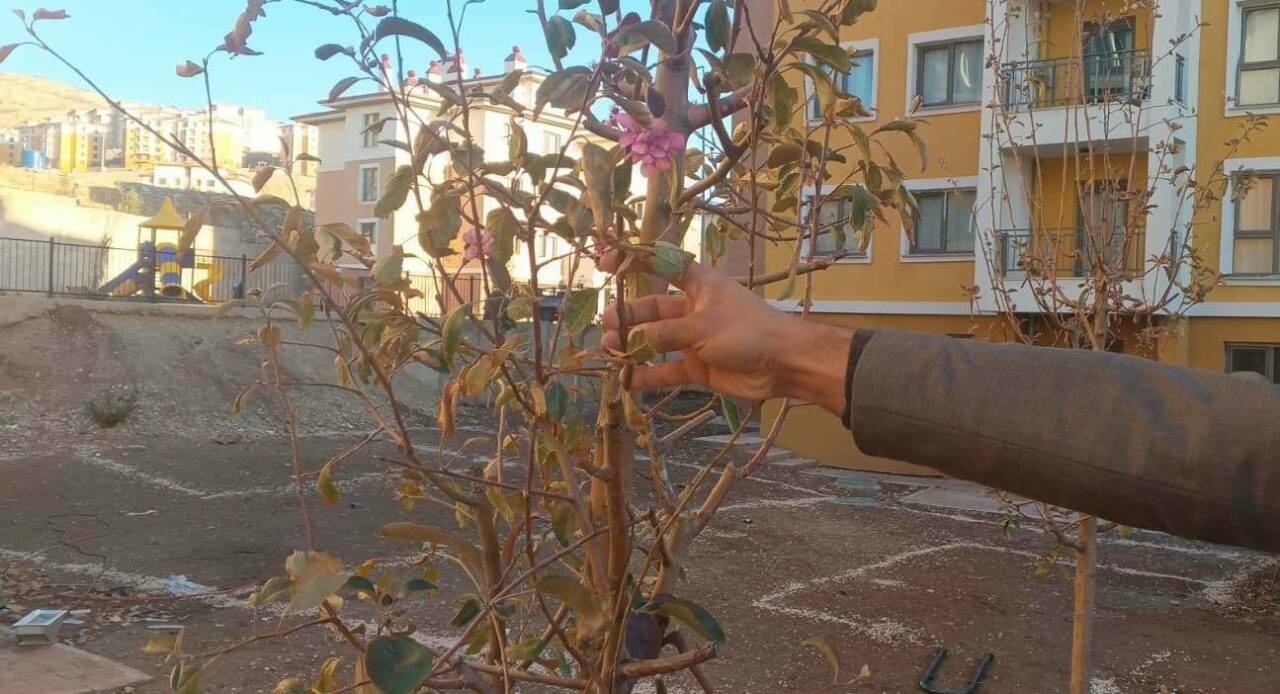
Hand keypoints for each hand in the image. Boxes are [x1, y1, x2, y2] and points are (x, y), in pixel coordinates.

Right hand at [600, 254, 852, 414]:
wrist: (784, 365)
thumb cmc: (748, 332)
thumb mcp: (703, 326)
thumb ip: (665, 334)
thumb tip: (633, 340)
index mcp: (698, 285)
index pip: (661, 264)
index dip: (633, 261)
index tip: (605, 264)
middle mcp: (692, 309)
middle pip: (650, 308)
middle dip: (626, 316)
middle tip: (607, 328)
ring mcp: (694, 339)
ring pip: (654, 340)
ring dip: (632, 346)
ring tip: (611, 352)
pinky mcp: (698, 366)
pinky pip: (666, 370)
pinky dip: (648, 376)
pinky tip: (627, 382)